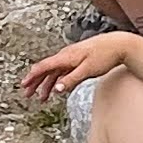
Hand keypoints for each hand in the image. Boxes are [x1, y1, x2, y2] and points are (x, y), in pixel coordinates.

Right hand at [17, 33, 131, 99]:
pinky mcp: (78, 60)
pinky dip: (57, 80)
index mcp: (65, 57)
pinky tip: (57, 88)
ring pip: (54, 72)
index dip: (32, 76)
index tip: (24, 85)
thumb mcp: (87, 70)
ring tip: (42, 98)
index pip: (43, 67)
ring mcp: (72, 58)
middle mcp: (66, 56)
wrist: (119, 45)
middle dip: (35, 82)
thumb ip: (71, 80)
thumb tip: (56, 89)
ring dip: (46, 84)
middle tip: (28, 94)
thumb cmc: (105, 55)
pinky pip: (62, 71)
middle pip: (46, 69)